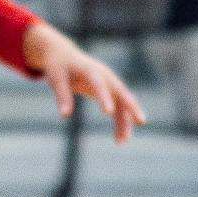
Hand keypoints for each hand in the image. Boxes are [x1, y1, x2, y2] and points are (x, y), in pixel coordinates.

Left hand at [22, 21, 145, 143]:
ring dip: (126, 119)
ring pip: (122, 102)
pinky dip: (120, 120)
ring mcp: (108, 83)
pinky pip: (118, 106)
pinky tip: (121, 138)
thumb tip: (65, 116)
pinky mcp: (107, 90)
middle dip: (131, 106)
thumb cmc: (59, 67)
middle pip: (121, 92)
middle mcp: (105, 76)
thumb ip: (62, 95)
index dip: (105, 97)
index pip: (99, 84)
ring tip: (123, 142)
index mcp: (91, 70)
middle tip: (141, 121)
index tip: (108, 113)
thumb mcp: (56, 79)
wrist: (64, 55)